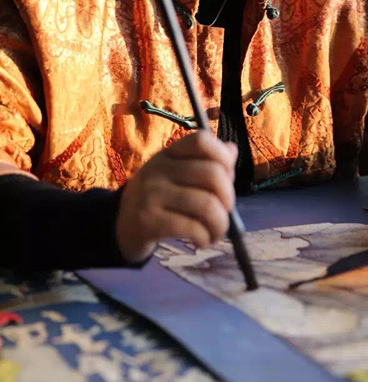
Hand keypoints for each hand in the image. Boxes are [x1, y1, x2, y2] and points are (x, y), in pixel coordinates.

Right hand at [116, 131, 236, 262]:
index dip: (223, 157)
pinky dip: (205, 238)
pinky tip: (201, 241)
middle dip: (229, 199)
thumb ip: (206, 163)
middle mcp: (158, 168)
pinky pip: (191, 228)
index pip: (201, 141)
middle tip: (224, 213)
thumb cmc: (159, 198)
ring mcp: (151, 194)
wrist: (121, 225)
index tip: (227, 178)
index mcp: (170, 153)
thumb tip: (232, 150)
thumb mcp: (177, 174)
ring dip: (220, 224)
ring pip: (207, 205)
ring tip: (216, 232)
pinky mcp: (148, 221)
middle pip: (212, 175)